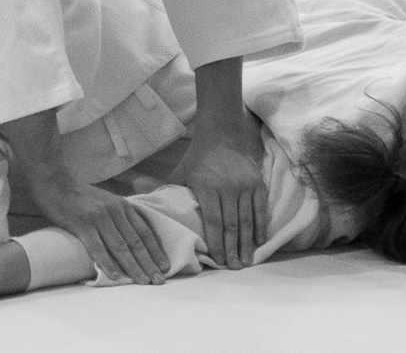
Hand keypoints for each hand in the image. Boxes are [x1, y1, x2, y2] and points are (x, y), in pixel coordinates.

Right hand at [38, 181, 171, 284]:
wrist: (56, 183)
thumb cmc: (81, 197)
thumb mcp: (106, 202)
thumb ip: (119, 217)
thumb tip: (131, 239)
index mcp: (123, 206)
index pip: (145, 232)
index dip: (156, 251)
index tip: (165, 267)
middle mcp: (115, 211)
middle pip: (136, 242)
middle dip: (149, 263)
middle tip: (159, 281)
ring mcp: (99, 218)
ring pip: (121, 247)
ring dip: (133, 266)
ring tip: (143, 281)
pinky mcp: (82, 224)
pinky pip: (97, 247)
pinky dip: (107, 263)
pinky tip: (115, 276)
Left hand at [169, 115, 266, 269]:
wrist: (222, 135)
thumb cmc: (197, 159)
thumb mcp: (180, 174)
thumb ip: (168, 193)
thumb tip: (144, 213)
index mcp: (206, 187)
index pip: (213, 221)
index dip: (217, 243)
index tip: (218, 262)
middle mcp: (227, 187)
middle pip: (231, 224)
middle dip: (233, 249)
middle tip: (234, 269)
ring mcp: (244, 185)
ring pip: (246, 219)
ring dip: (247, 243)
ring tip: (246, 261)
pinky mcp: (257, 182)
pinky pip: (260, 208)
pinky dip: (260, 225)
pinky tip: (260, 241)